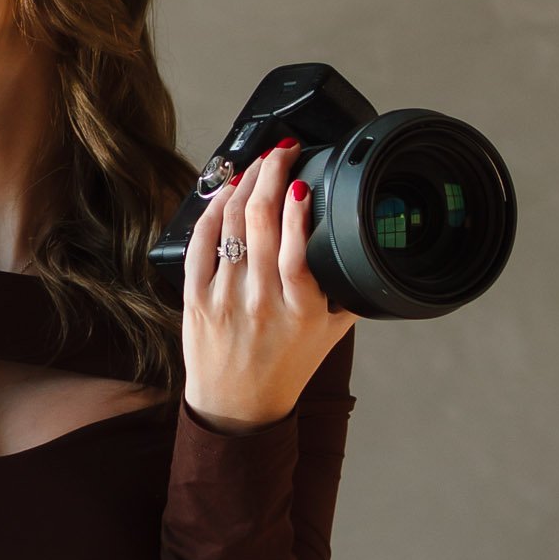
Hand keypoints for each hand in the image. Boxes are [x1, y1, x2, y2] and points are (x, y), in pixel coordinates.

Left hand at [183, 141, 356, 431]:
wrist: (238, 407)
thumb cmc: (288, 367)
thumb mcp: (332, 333)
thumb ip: (347, 291)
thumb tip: (362, 246)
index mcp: (301, 310)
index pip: (297, 252)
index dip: (298, 211)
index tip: (303, 182)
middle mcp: (260, 302)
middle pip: (260, 223)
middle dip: (271, 175)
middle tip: (282, 152)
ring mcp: (224, 299)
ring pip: (230, 225)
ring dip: (244, 184)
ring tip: (258, 164)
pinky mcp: (196, 298)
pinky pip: (200, 242)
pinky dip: (211, 210)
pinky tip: (225, 191)